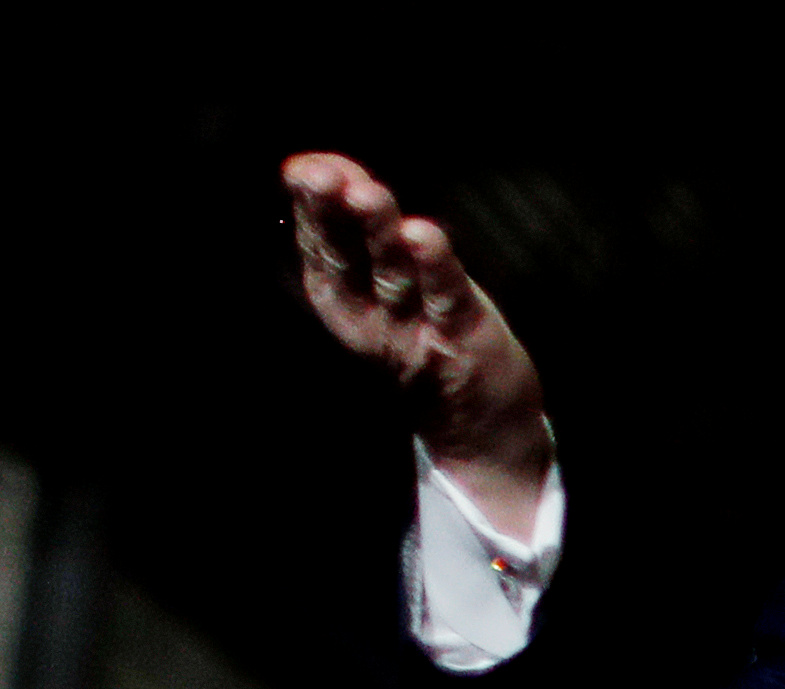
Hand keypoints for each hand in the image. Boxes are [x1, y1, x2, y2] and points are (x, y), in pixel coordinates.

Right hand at [283, 153, 550, 537]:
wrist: (479, 425)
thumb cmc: (428, 335)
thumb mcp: (382, 283)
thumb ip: (358, 230)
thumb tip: (329, 169)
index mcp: (344, 299)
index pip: (322, 242)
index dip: (313, 202)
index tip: (305, 168)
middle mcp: (371, 316)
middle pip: (347, 258)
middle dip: (333, 214)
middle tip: (326, 178)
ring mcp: (415, 329)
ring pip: (393, 274)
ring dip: (378, 232)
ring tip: (367, 195)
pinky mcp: (460, 337)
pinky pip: (444, 296)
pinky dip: (433, 266)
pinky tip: (423, 236)